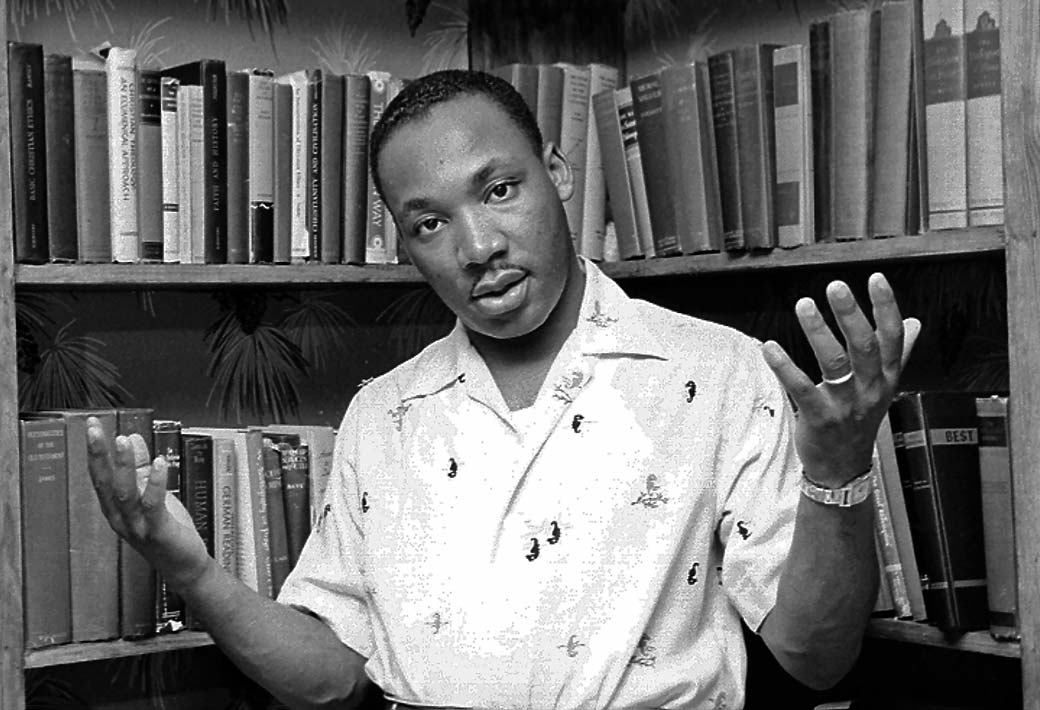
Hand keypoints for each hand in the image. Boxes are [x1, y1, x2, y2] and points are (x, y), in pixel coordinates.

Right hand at [86, 417, 209, 590]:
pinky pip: (153, 505)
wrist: (183, 565)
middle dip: (99, 455)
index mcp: (116, 508)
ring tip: (123, 440)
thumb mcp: (151, 494)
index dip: (95, 451)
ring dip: (125, 466)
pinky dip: (155, 483)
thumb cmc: (166, 530)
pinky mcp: (158, 532)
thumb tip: (131, 437)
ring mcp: (137, 526)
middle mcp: (120, 517)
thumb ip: (141, 467)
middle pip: (105, 483)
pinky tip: (159, 464)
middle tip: (96, 429)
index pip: (99, 475)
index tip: (92, 426)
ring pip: (126, 493)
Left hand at [761, 273, 920, 486]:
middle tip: (836, 287)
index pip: (892, 337)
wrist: (843, 468)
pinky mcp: (819, 419)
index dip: (886, 307)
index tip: (876, 278)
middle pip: (865, 347)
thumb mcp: (883, 388)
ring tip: (804, 305)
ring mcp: (845, 405)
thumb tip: (915, 324)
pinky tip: (769, 347)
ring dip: (818, 332)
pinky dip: (785, 367)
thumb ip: (898, 354)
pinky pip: (801, 389)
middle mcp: (869, 389)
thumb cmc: (859, 420)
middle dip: (851, 315)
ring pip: (834, 364)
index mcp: (885, 378)